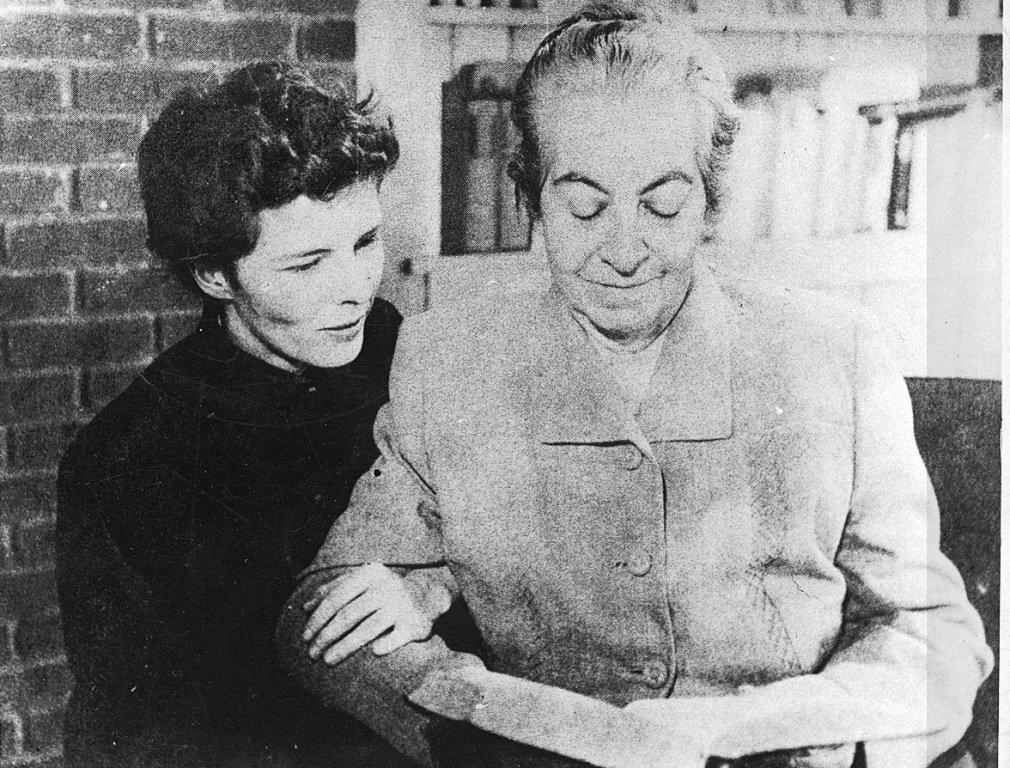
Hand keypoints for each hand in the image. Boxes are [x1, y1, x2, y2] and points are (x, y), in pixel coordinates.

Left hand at [302, 563, 438, 663]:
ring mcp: (402, 605)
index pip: (336, 597)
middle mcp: (386, 587)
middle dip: (326, 636)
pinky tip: (371, 655)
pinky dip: (382, 647)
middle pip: (348, 614)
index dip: (318, 618)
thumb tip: (305, 607)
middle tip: (312, 654)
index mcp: (371, 574)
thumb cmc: (386, 589)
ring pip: (367, 629)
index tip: (305, 637)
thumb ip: (334, 589)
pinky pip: (394, 639)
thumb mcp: (363, 581)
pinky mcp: (415, 624)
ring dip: (344, 647)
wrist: (428, 594)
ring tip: (327, 660)